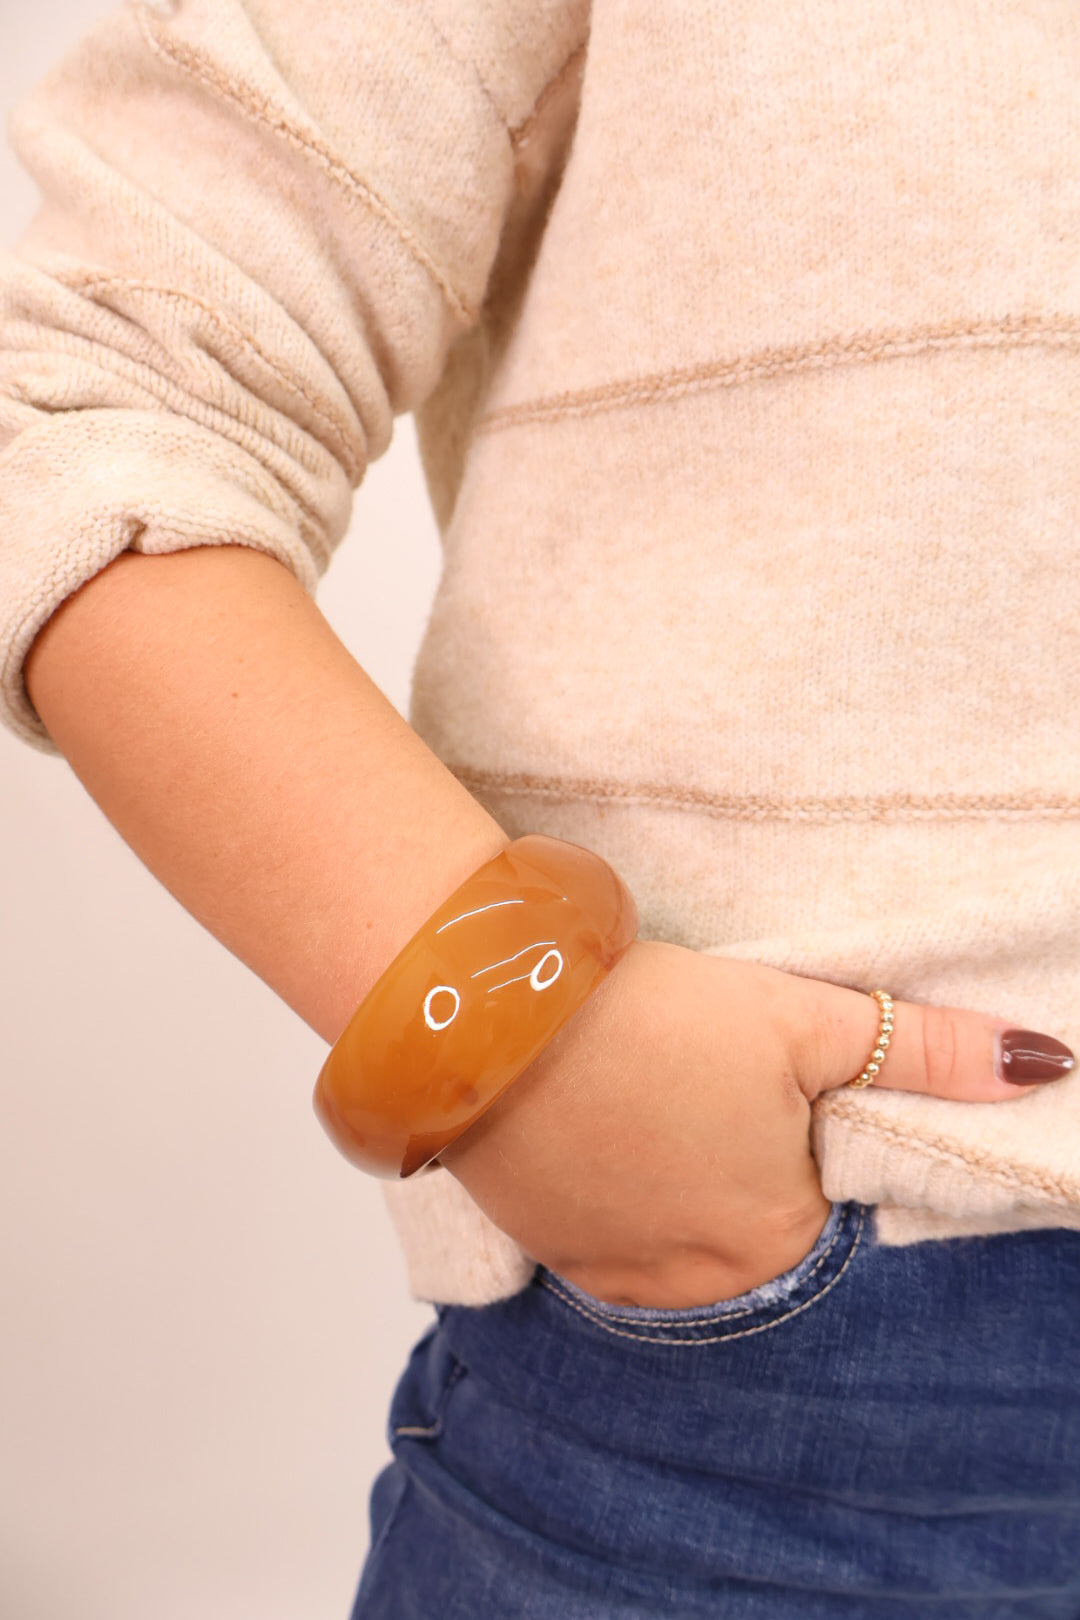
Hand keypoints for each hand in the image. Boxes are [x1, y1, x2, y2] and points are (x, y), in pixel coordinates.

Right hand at [439, 938, 1073, 1308]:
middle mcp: (693, 1284)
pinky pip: (608, 1244)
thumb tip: (1050, 1064)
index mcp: (772, 1239)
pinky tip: (609, 1134)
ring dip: (682, 1193)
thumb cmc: (654, 1021)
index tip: (787, 1100)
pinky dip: (620, 1198)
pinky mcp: (544, 1247)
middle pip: (752, 1239)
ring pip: (677, 1246)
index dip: (817, 1154)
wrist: (488, 1015)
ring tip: (663, 1108)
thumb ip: (927, 1051)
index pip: (833, 1222)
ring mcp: (609, 1274)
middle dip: (751, 1180)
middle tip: (719, 1096)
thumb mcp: (805, 1020)